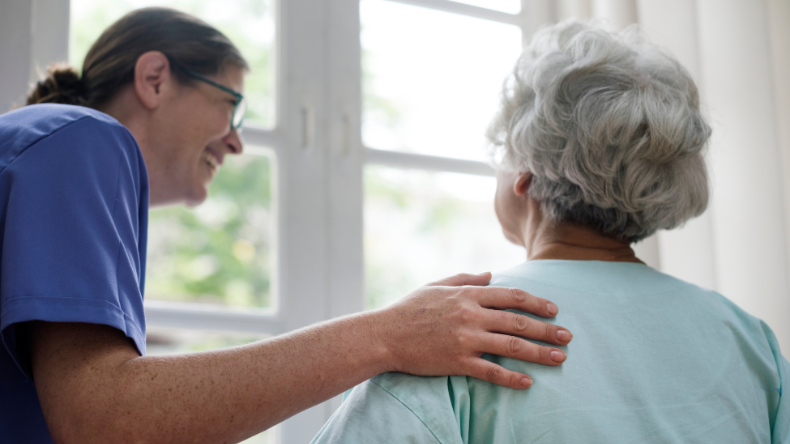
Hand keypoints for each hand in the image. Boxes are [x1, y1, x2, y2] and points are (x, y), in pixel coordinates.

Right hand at [372, 272, 571, 388]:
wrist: (384, 334)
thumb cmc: (409, 309)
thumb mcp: (437, 285)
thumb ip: (465, 278)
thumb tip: (491, 274)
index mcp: (468, 294)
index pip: (511, 296)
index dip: (536, 302)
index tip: (553, 309)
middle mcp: (471, 315)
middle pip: (518, 321)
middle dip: (547, 329)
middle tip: (567, 336)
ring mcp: (465, 339)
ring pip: (511, 345)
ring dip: (539, 352)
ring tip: (560, 358)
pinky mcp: (458, 361)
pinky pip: (491, 371)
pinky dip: (511, 377)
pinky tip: (528, 382)